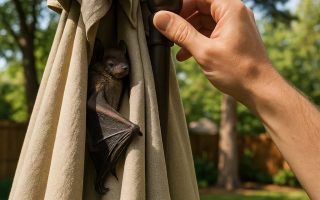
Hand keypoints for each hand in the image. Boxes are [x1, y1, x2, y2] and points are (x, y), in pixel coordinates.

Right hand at [153, 0, 277, 103]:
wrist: (260, 90)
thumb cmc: (239, 71)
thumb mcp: (204, 51)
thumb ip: (180, 33)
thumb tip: (160, 18)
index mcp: (230, 9)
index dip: (181, 5)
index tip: (166, 16)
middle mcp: (235, 14)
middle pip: (202, 7)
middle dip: (183, 21)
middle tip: (168, 33)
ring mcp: (235, 26)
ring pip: (205, 22)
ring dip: (189, 34)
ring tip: (176, 48)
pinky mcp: (234, 39)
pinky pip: (212, 33)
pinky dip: (199, 41)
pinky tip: (186, 55)